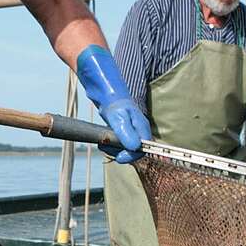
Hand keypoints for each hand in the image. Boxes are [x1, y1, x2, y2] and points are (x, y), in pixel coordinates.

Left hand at [75, 45, 151, 163]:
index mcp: (142, 127)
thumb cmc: (113, 101)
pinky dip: (111, 144)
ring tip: (102, 144)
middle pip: (134, 150)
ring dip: (114, 149)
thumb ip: (126, 133)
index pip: (143, 150)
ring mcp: (131, 128)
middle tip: (105, 147)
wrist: (105, 88)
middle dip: (120, 152)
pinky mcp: (123, 128)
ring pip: (126, 147)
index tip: (118, 157)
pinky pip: (120, 142)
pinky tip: (102, 140)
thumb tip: (135, 148)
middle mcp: (139, 129)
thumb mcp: (118, 118)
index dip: (131, 156)